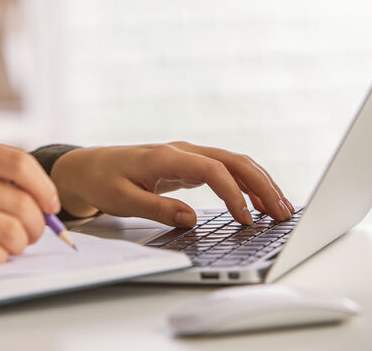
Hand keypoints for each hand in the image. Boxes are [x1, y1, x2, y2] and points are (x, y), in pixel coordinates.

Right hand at [0, 137, 58, 263]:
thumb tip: (42, 195)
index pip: (19, 163)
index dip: (44, 186)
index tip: (51, 204)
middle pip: (19, 201)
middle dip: (38, 223)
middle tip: (36, 231)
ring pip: (8, 229)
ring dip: (22, 242)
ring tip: (17, 243)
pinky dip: (1, 256)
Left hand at [50, 142, 293, 227]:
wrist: (89, 167)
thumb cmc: (104, 181)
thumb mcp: (123, 200)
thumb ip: (158, 209)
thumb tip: (191, 220)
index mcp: (168, 157)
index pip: (213, 170)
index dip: (233, 194)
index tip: (246, 219)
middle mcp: (184, 151)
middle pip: (234, 161)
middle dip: (262, 185)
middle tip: (282, 212)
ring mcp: (189, 156)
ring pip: (234, 163)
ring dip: (259, 184)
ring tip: (280, 209)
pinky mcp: (189, 165)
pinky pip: (225, 170)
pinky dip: (245, 184)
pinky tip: (257, 202)